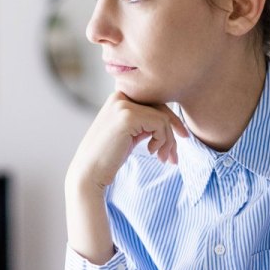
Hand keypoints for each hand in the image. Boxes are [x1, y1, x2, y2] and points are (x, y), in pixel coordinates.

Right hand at [67, 92, 189, 193]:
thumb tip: (171, 120)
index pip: (153, 103)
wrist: (88, 173)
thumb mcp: (128, 135)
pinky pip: (160, 124)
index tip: (180, 137)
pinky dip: (162, 141)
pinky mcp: (128, 116)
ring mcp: (123, 105)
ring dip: (168, 141)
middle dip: (173, 131)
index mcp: (118, 98)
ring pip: (163, 117)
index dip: (170, 120)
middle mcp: (119, 96)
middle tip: (174, 156)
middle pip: (160, 107)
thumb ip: (144, 123)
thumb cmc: (108, 158)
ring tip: (163, 158)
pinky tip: (151, 152)